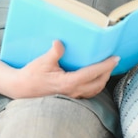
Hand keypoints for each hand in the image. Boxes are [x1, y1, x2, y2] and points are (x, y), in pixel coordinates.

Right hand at [0, 41, 118, 99]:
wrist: (23, 87)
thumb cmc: (32, 74)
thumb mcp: (42, 61)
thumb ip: (54, 52)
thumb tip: (60, 43)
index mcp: (68, 82)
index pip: (92, 74)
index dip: (105, 66)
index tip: (115, 58)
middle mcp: (73, 90)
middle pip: (98, 83)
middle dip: (108, 72)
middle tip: (114, 61)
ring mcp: (72, 94)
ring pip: (94, 90)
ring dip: (103, 79)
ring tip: (107, 68)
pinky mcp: (69, 95)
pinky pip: (87, 92)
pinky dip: (95, 84)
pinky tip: (95, 77)